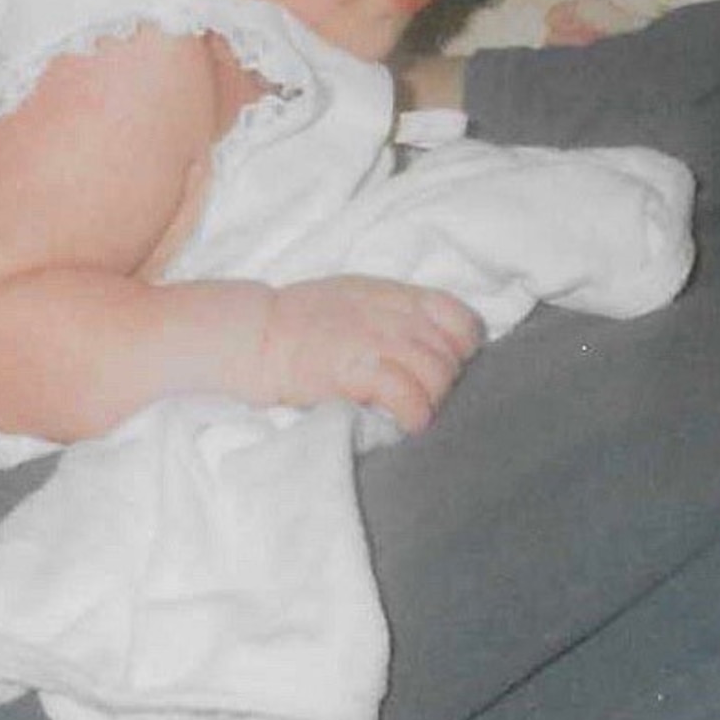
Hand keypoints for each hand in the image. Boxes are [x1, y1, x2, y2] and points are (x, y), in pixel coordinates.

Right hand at [257, 278, 483, 433]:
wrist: (258, 334)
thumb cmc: (301, 320)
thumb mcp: (359, 298)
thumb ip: (396, 313)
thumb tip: (427, 339)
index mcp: (398, 296)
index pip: (460, 319)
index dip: (461, 349)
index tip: (446, 366)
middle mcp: (396, 315)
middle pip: (452, 356)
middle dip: (445, 383)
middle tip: (422, 398)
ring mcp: (379, 341)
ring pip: (437, 376)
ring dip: (432, 401)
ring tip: (414, 412)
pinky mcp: (359, 370)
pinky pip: (409, 396)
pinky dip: (414, 414)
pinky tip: (407, 423)